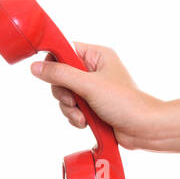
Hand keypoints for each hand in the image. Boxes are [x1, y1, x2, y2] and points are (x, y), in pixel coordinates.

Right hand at [30, 42, 165, 150]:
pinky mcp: (93, 105)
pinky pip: (72, 108)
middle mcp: (95, 69)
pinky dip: (75, 116)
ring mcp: (93, 88)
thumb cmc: (125, 102)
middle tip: (73, 101)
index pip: (64, 49)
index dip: (54, 61)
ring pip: (64, 94)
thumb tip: (35, 67)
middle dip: (63, 93)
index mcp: (97, 55)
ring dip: (69, 108)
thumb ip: (60, 74)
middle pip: (59, 75)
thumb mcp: (89, 85)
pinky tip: (85, 122)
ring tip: (82, 116)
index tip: (48, 74)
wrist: (144, 129)